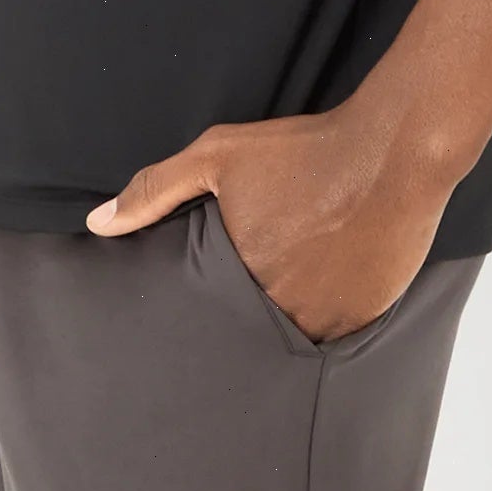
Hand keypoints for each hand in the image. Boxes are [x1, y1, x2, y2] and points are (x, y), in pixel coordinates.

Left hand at [84, 101, 454, 344]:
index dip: (209, 312)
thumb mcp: (219, 156)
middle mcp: (281, 312)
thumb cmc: (303, 151)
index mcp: (239, 279)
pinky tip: (328, 287)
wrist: (391, 150)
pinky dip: (327, 319)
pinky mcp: (365, 321)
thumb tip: (99, 223)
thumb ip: (156, 190)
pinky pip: (335, 337)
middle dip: (247, 319)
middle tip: (256, 290)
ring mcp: (326, 322)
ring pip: (292, 340)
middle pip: (251, 334)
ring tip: (292, 290)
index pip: (209, 319)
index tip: (211, 303)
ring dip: (287, 322)